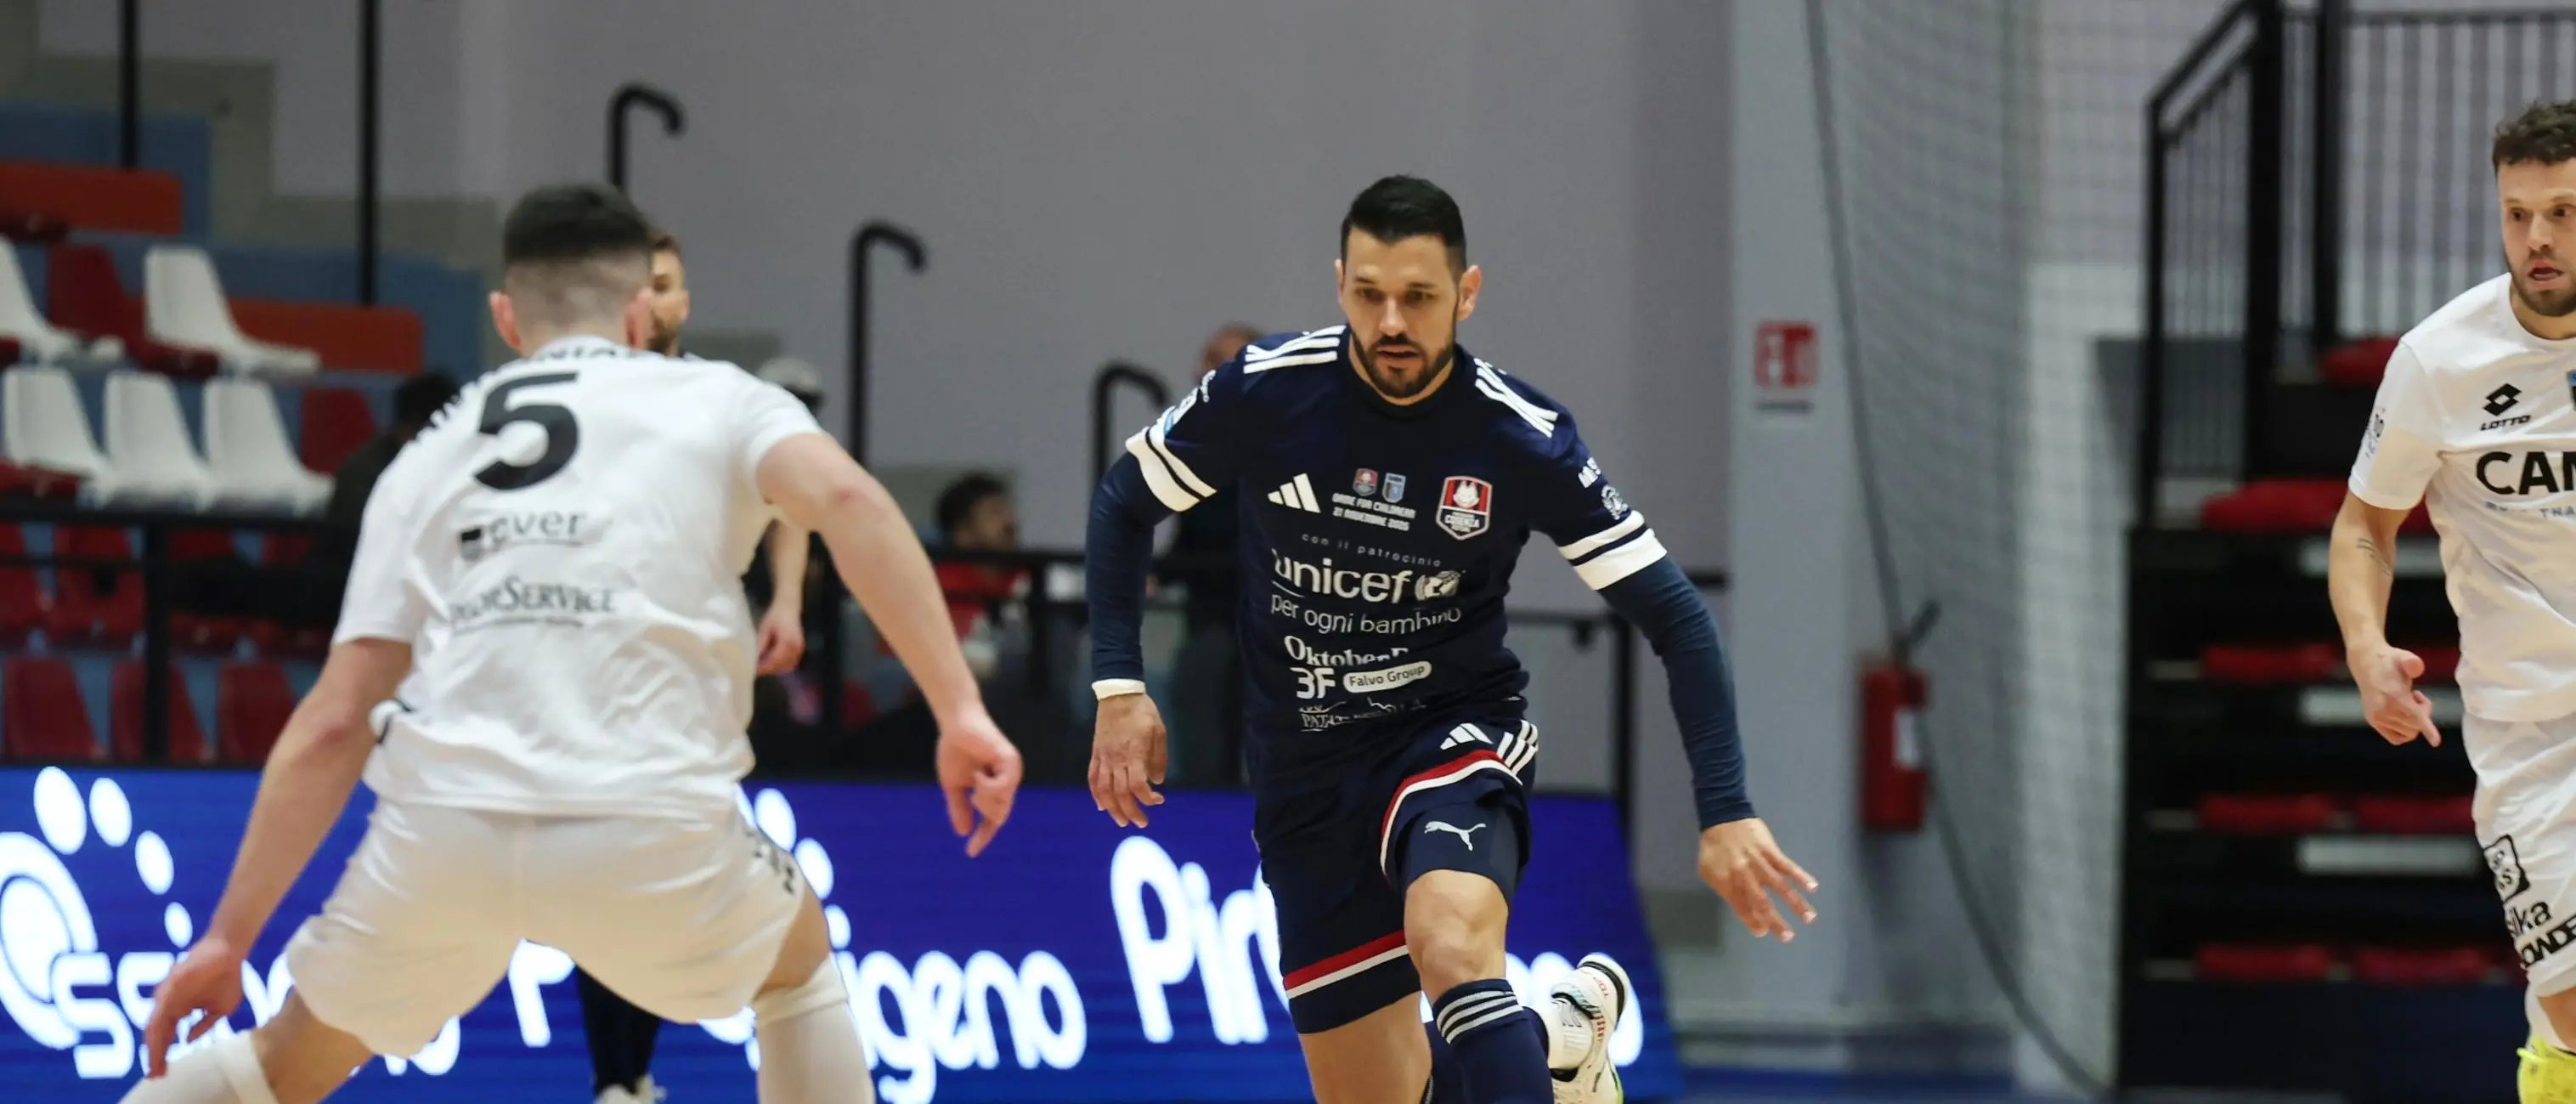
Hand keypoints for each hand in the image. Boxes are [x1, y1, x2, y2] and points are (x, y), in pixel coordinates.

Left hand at [142, 934, 246, 1076]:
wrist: (229, 952)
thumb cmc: (226, 978)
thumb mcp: (221, 1009)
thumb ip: (204, 1025)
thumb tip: (188, 1040)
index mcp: (180, 1010)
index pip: (167, 1037)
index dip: (163, 1055)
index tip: (161, 1073)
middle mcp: (169, 1004)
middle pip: (157, 1035)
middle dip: (155, 1056)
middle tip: (155, 1074)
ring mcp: (168, 995)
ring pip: (155, 1025)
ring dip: (153, 1045)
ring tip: (154, 1062)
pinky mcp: (171, 984)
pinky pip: (161, 1008)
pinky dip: (158, 1026)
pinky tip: (157, 1042)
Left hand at [755, 605, 806, 674]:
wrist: (789, 607)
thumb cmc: (775, 615)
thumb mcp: (765, 629)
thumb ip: (760, 645)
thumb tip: (753, 659)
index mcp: (787, 642)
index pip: (774, 661)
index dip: (763, 667)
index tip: (753, 670)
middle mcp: (796, 648)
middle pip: (780, 666)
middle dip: (768, 669)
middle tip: (756, 670)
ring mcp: (799, 649)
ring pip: (786, 666)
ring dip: (775, 669)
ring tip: (763, 667)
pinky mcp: (800, 649)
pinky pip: (791, 663)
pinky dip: (782, 666)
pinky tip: (772, 663)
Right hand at [934, 708, 1021, 855]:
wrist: (955, 723)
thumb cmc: (954, 749)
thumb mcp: (953, 785)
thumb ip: (959, 807)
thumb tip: (962, 832)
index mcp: (996, 787)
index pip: (993, 819)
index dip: (983, 836)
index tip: (971, 852)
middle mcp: (1007, 780)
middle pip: (999, 815)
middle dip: (983, 811)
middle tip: (973, 794)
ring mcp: (1011, 771)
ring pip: (1002, 804)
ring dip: (984, 798)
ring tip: (975, 780)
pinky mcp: (1010, 760)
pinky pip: (1003, 787)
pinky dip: (988, 787)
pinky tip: (979, 774)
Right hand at [1089, 693, 1168, 827]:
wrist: (1118, 694)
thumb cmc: (1143, 712)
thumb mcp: (1159, 731)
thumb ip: (1159, 758)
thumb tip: (1157, 781)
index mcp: (1134, 753)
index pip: (1138, 785)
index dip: (1148, 798)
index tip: (1159, 800)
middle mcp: (1116, 759)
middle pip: (1121, 793)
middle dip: (1131, 812)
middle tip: (1142, 823)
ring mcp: (1104, 757)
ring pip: (1104, 790)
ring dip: (1113, 809)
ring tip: (1122, 821)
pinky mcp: (1096, 754)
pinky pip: (1093, 778)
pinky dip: (1096, 794)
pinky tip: (1102, 805)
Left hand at [1698, 819, 1817, 942]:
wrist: (1723, 816)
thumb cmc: (1714, 847)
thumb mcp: (1708, 870)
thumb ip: (1722, 888)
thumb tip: (1739, 905)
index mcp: (1727, 882)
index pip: (1742, 908)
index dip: (1752, 921)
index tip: (1763, 933)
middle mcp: (1744, 876)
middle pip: (1762, 902)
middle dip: (1776, 921)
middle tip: (1788, 937)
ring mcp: (1759, 863)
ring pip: (1780, 887)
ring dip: (1796, 903)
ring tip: (1810, 918)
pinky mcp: (1771, 851)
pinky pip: (1787, 866)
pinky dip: (1801, 876)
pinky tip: (1813, 887)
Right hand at [2350, 642, 2439, 746]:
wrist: (2366, 664)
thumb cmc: (2389, 661)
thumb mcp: (2403, 657)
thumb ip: (2412, 662)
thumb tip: (2417, 669)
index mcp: (2393, 697)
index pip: (2414, 716)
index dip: (2428, 729)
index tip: (2436, 742)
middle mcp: (2383, 711)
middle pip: (2416, 725)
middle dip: (2423, 714)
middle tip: (2417, 696)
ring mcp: (2377, 718)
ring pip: (2409, 732)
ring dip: (2414, 721)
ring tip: (2408, 703)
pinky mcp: (2373, 722)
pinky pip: (2396, 738)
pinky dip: (2405, 731)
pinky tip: (2403, 715)